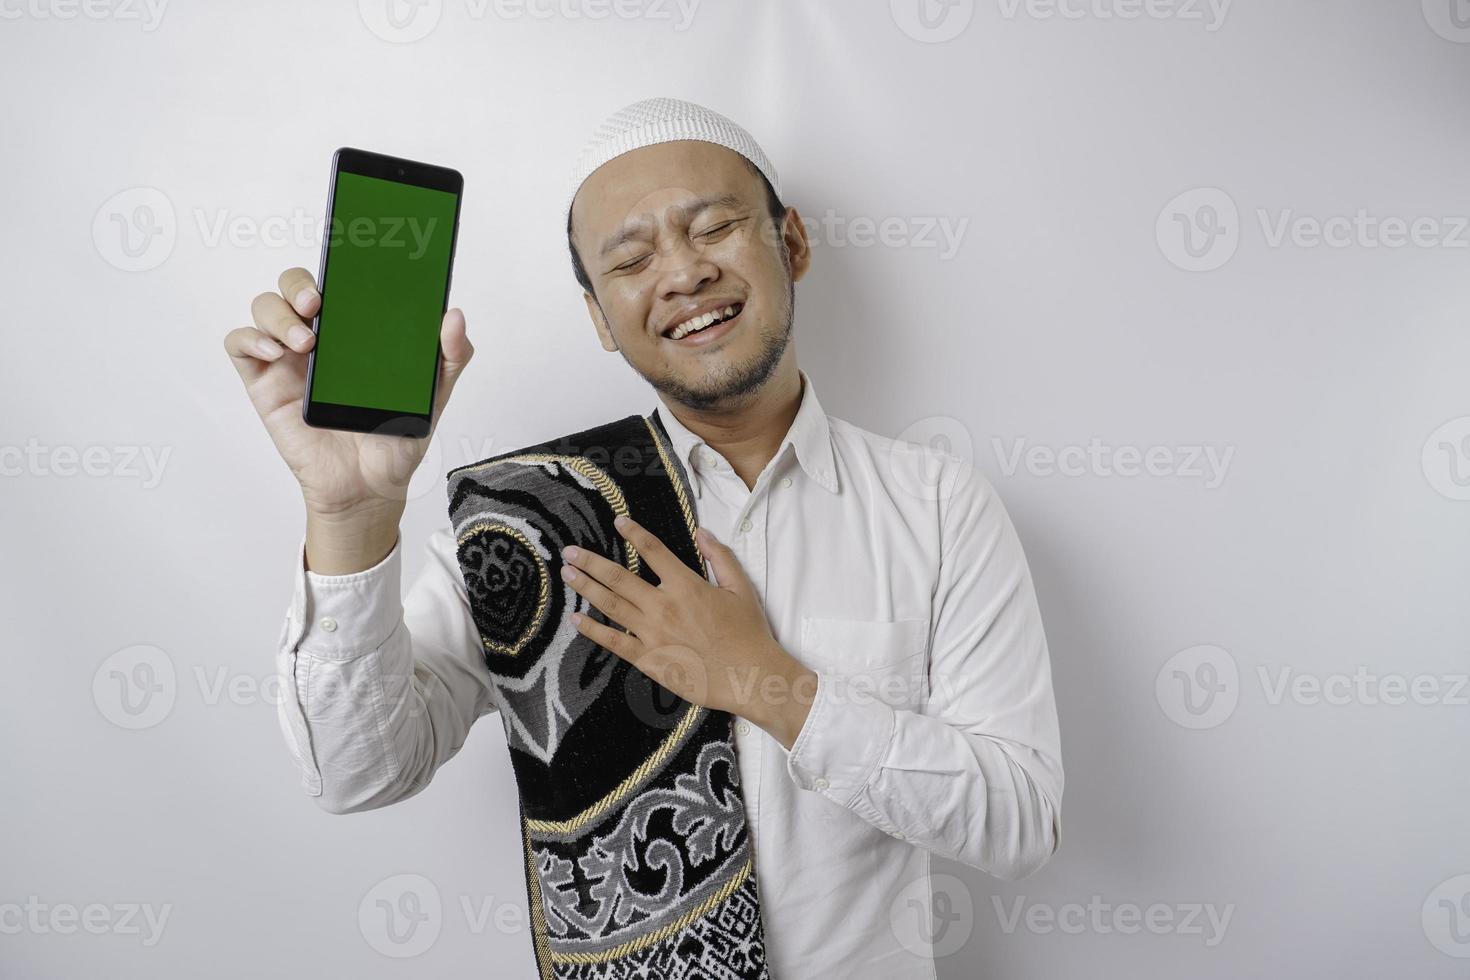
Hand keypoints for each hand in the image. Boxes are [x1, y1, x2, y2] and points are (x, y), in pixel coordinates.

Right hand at [223, 267, 473, 521]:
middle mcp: (318, 335)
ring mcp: (288, 357)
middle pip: (293, 284)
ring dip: (279, 313)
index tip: (348, 262)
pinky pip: (239, 344)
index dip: (335, 262)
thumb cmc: (395, 437)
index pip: (339, 280)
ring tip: (307, 340)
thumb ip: (451, 356)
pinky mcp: (263, 382)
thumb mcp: (434, 395)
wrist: (370, 486)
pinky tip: (276, 353)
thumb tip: (454, 315)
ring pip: (264, 306)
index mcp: (356, 329)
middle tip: (318, 302)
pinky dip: (250, 338)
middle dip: (300, 282)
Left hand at [559, 515, 817, 747]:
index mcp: (686, 585)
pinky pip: (615, 642)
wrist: (749, 675)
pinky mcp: (649, 659)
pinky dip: (593, 630)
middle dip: (591, 561)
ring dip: (586, 587)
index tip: (617, 522)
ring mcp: (653, 633)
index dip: (634, 533)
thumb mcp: (741, 588)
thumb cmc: (748, 633)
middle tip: (569, 551)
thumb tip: (702, 532)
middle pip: (619, 577)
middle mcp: (663, 605)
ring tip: (567, 574)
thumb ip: (720, 557)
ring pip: (611, 605)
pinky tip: (576, 620)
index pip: (653, 550)